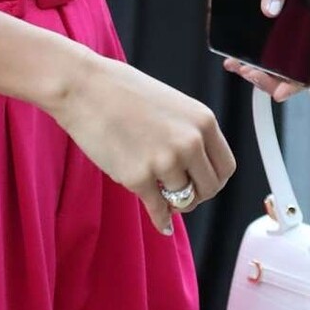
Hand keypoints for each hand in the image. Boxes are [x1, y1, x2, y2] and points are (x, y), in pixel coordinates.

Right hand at [55, 53, 236, 236]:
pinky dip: (161, 219)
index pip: (225, 166)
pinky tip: (162, 223)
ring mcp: (165, 161)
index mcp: (203, 121)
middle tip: (180, 194)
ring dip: (173, 203)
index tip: (200, 183)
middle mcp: (190, 142)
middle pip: (209, 188)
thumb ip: (189, 134)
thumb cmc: (122, 91)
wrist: (84, 87)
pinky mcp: (139, 177)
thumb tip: (196, 168)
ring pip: (183, 201)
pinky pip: (159, 210)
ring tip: (158, 193)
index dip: (212, 179)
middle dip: (195, 195)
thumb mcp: (172, 106)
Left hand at [217, 0, 309, 103]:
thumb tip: (272, 11)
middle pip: (289, 59)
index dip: (297, 77)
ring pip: (270, 53)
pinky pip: (254, 39)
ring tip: (236, 66)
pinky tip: (230, 55)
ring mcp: (276, 12)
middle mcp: (296, 12)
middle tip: (246, 74)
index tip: (278, 91)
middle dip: (269, 74)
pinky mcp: (257, 8)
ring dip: (255, 67)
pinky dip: (243, 51)